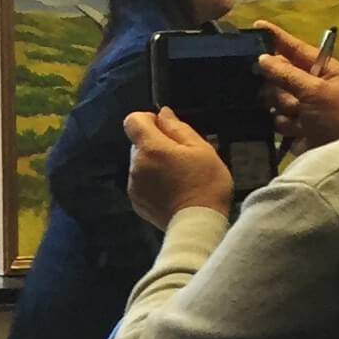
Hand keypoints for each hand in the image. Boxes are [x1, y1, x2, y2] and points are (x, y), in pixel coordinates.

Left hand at [124, 107, 233, 228]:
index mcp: (150, 149)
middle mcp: (136, 165)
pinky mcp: (136, 201)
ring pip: (140, 164)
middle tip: (182, 157)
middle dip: (156, 144)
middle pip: (138, 143)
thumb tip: (163, 114)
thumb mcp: (201, 149)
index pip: (133, 121)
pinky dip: (152, 182)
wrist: (198, 224)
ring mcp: (134, 185)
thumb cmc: (206, 184)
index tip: (165, 128)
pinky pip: (141, 182)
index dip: (148, 119)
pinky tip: (172, 190)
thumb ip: (178, 128)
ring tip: (179, 176)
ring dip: (154, 164)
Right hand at [253, 19, 338, 152]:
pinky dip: (284, 122)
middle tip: (288, 92)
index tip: (257, 25)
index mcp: (323, 69)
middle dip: (280, 84)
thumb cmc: (334, 116)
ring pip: (273, 94)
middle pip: (279, 72)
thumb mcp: (314, 91)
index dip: (277, 37)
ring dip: (284, 105)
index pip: (295, 48)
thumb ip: (287, 73)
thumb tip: (262, 59)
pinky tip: (296, 129)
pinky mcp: (290, 121)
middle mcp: (310, 82)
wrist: (336, 152)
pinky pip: (274, 114)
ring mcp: (299, 102)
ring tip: (299, 116)